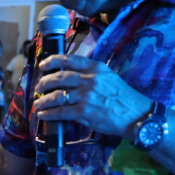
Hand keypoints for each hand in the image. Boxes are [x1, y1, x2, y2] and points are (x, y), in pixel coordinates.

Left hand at [34, 54, 151, 137]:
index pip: (69, 60)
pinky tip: (43, 114)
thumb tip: (69, 77)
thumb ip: (90, 75)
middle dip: (44, 82)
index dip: (52, 61)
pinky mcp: (84, 112)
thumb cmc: (123, 97)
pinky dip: (49, 113)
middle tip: (38, 87)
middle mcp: (90, 79)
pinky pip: (61, 112)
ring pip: (57, 96)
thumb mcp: (108, 77)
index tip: (43, 65)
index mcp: (96, 68)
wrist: (136, 115)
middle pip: (59, 77)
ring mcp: (86, 96)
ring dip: (43, 100)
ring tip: (38, 103)